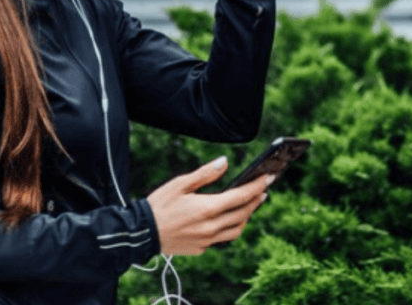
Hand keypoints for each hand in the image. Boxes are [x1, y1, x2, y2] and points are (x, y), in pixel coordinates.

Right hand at [146, 156, 272, 255]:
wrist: (142, 233)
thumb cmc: (159, 205)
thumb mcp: (180, 184)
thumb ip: (205, 174)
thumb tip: (225, 162)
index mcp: (207, 208)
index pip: (241, 197)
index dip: (257, 186)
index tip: (269, 177)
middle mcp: (211, 227)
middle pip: (243, 214)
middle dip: (256, 200)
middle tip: (263, 189)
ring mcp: (207, 240)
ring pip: (237, 230)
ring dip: (246, 216)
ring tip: (250, 205)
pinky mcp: (201, 248)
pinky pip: (223, 238)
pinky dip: (231, 227)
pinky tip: (228, 219)